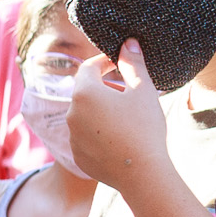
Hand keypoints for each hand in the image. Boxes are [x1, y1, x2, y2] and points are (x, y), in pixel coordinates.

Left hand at [66, 42, 169, 190]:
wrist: (142, 173)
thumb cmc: (145, 128)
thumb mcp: (143, 90)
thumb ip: (133, 64)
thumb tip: (128, 43)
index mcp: (84, 93)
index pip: (89, 68)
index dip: (104, 62)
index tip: (119, 62)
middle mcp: (71, 114)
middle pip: (86, 92)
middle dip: (106, 87)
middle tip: (130, 92)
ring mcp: (71, 136)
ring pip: (85, 114)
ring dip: (102, 109)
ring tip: (129, 116)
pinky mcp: (76, 154)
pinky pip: (86, 135)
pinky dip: (99, 131)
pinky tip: (121, 137)